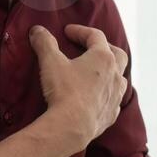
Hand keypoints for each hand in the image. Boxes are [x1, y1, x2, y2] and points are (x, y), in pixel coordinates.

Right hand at [30, 24, 128, 148]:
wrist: (72, 126)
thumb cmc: (64, 91)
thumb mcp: (50, 62)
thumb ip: (44, 43)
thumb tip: (37, 30)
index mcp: (103, 58)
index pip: (96, 36)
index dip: (81, 31)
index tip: (67, 31)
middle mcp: (115, 75)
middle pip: (118, 54)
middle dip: (105, 47)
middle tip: (90, 48)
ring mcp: (116, 95)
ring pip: (119, 77)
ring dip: (110, 72)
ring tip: (96, 73)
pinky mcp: (112, 114)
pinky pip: (114, 99)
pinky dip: (106, 94)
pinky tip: (96, 97)